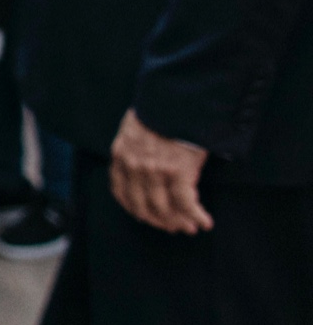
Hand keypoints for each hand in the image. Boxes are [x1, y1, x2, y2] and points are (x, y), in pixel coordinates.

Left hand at [110, 108, 212, 233]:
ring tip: (190, 227)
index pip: (121, 192)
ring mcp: (155, 171)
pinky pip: (186, 204)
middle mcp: (134, 167)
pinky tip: (205, 222)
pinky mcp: (178, 172)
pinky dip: (196, 216)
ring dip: (179, 222)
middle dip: (159, 220)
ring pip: (164, 209)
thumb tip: (143, 164)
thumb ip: (134, 147)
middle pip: (143, 206)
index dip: (135, 209)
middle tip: (174, 227)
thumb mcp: (135, 127)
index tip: (147, 217)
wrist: (178, 97)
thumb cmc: (162, 110)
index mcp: (120, 155)